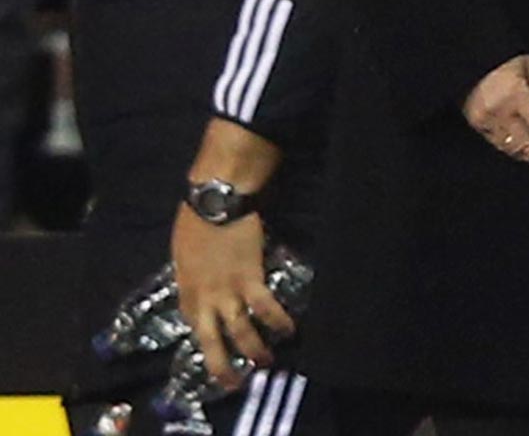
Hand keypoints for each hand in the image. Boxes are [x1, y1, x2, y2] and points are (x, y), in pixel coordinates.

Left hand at [171, 206, 293, 387]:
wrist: (216, 201)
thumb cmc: (196, 217)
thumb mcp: (182, 250)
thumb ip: (191, 270)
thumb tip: (200, 276)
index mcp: (186, 288)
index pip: (192, 321)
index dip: (203, 335)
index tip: (213, 344)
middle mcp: (205, 297)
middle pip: (210, 340)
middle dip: (220, 365)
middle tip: (232, 383)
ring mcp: (227, 290)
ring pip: (239, 330)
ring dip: (253, 349)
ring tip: (266, 361)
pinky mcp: (251, 279)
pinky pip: (265, 306)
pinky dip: (277, 319)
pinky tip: (289, 329)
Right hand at [463, 54, 528, 185]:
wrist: (467, 56)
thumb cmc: (505, 58)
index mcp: (518, 94)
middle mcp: (501, 110)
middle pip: (528, 145)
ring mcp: (485, 120)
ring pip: (512, 148)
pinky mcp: (474, 124)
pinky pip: (497, 143)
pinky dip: (512, 148)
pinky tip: (522, 151)